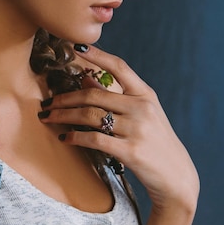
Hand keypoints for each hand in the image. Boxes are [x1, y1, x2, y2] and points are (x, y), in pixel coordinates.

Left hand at [39, 44, 198, 213]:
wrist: (176, 177)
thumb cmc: (155, 142)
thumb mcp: (141, 114)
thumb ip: (115, 95)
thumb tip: (86, 77)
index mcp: (145, 94)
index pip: (119, 67)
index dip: (97, 55)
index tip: (76, 47)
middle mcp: (142, 108)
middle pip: (94, 95)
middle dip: (65, 98)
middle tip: (47, 103)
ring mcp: (137, 129)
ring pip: (90, 116)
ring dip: (64, 116)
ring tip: (48, 118)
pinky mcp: (130, 151)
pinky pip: (94, 139)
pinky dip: (75, 137)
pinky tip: (65, 138)